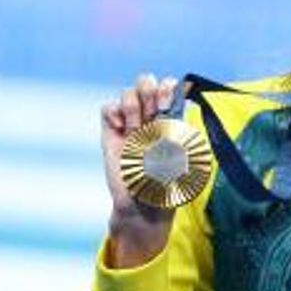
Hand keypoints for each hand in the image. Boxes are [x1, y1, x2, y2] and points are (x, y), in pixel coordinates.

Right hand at [101, 73, 178, 267]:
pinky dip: (113, 112)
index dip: (168, 88)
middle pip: (147, 83)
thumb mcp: (179, 162)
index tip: (166, 103)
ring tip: (135, 130)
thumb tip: (183, 111)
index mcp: (173, 122)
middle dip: (149, 91)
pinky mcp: (111, 133)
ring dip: (132, 107)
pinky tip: (120, 129)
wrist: (141, 207)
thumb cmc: (167, 188)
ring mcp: (130, 125)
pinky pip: (108, 107)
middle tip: (152, 112)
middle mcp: (152, 119)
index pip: (171, 89)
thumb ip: (179, 136)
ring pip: (128, 93)